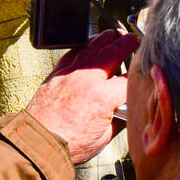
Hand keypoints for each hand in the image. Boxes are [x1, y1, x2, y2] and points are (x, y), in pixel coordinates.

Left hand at [26, 30, 138, 163]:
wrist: (38, 143)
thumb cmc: (68, 145)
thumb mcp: (103, 138)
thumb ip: (118, 121)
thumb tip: (126, 112)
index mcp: (102, 97)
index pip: (127, 80)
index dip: (137, 78)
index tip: (141, 77)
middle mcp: (86, 80)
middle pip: (111, 53)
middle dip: (125, 44)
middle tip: (133, 39)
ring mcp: (69, 75)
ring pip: (90, 49)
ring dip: (104, 40)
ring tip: (113, 35)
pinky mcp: (55, 76)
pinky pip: (71, 55)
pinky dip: (82, 48)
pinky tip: (86, 46)